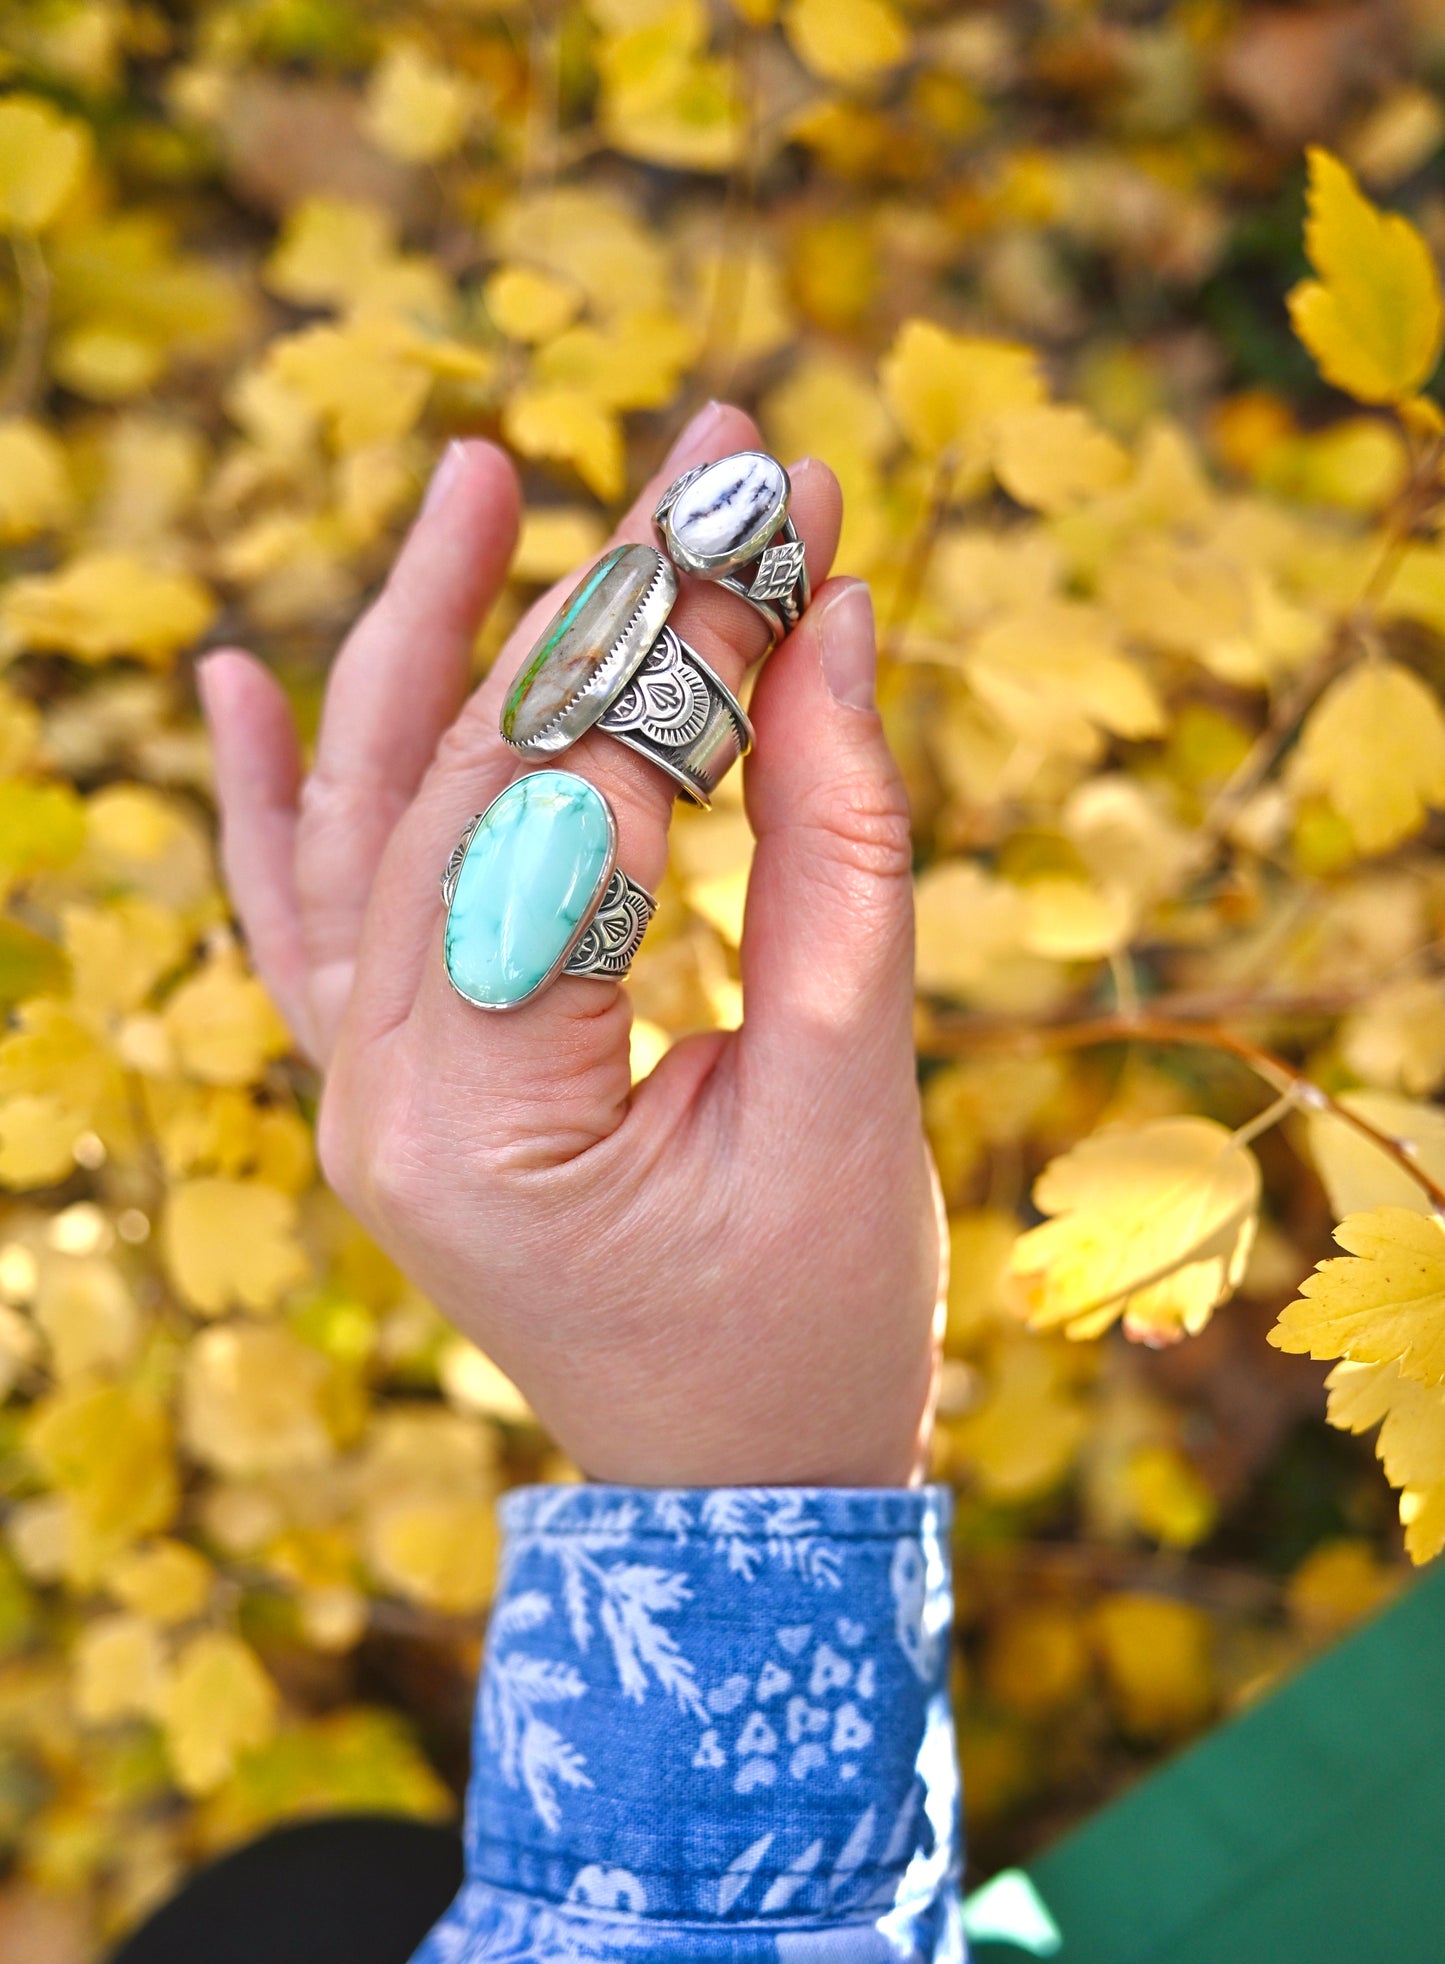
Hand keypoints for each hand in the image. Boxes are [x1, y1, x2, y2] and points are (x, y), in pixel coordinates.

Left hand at [198, 405, 941, 1488]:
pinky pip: (305, 930)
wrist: (736, 1493)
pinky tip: (238, 683)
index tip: (776, 499)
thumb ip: (835, 851)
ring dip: (422, 646)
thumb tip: (828, 618)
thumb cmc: (815, 1331)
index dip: (682, 645)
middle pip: (466, 787)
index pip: (569, 810)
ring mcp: (361, 1096)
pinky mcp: (388, 1093)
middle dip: (594, 610)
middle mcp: (377, 1099)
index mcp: (484, 1122)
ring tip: (477, 473)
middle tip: (699, 453)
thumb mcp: (853, 1096)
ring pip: (366, 825)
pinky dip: (276, 807)